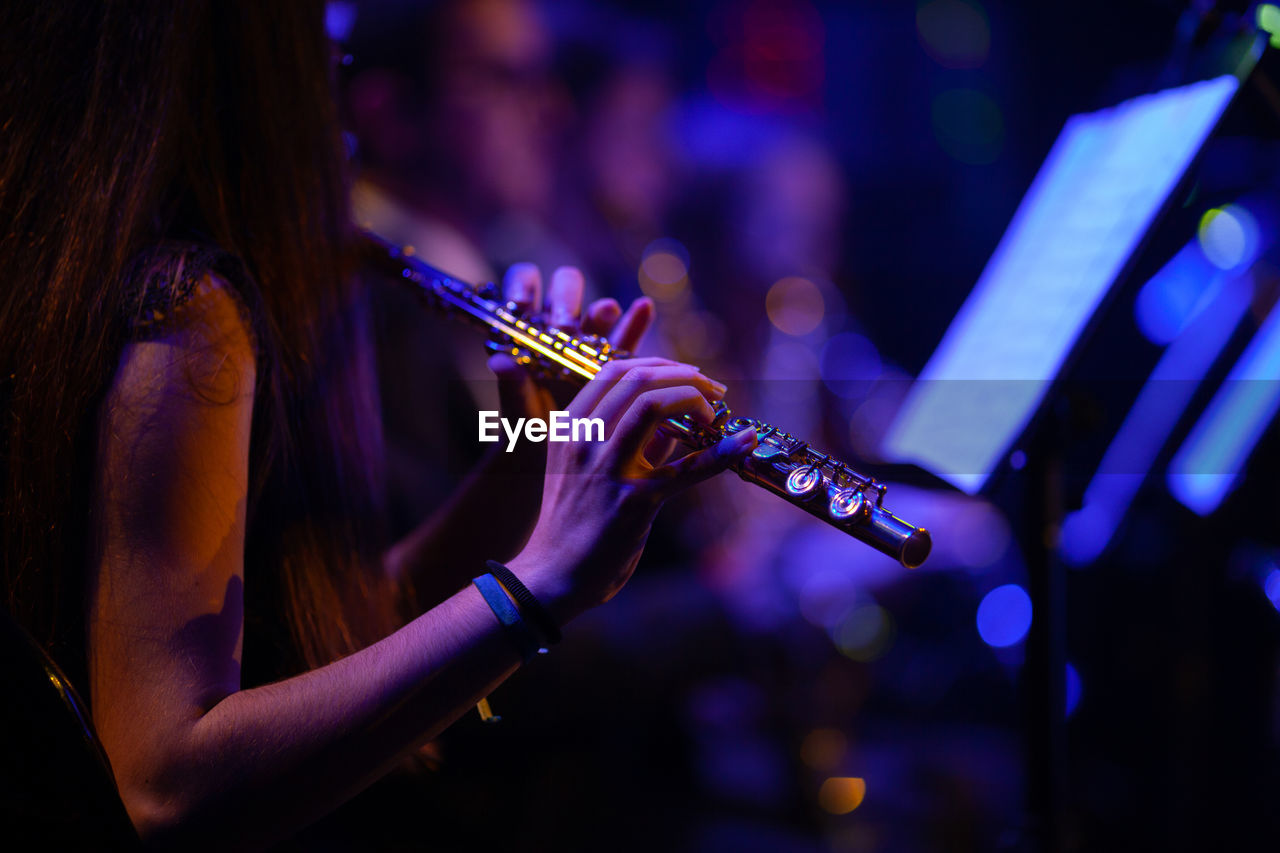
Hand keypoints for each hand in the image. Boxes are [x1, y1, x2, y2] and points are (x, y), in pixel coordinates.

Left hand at [487, 264, 654, 422]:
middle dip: (565, 301)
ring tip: (605, 312)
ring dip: (601, 309)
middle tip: (565, 325)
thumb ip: (512, 389)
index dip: (524, 285)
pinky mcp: (617, 359)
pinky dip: (636, 321)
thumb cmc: (528, 436)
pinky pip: (628, 336)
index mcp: (528, 329)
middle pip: (565, 290)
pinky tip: (643, 308)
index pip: (524, 284)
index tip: (522, 305)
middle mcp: (559, 328)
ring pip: (598, 311)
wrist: (556, 464)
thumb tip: (500, 362)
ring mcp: (589, 341)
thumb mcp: (520, 415)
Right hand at [506, 358, 756, 625]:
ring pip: (651, 405)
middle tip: (712, 389)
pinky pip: (685, 469)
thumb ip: (630, 441)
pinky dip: (721, 452)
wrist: (554, 575)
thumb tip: (675, 421)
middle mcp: (583, 439)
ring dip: (693, 399)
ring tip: (716, 412)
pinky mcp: (633, 502)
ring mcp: (606, 469)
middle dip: (684, 376)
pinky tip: (745, 442)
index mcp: (569, 426)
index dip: (659, 364)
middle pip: (637, 379)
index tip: (688, 373)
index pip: (615, 371)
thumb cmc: (574, 523)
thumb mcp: (589, 469)